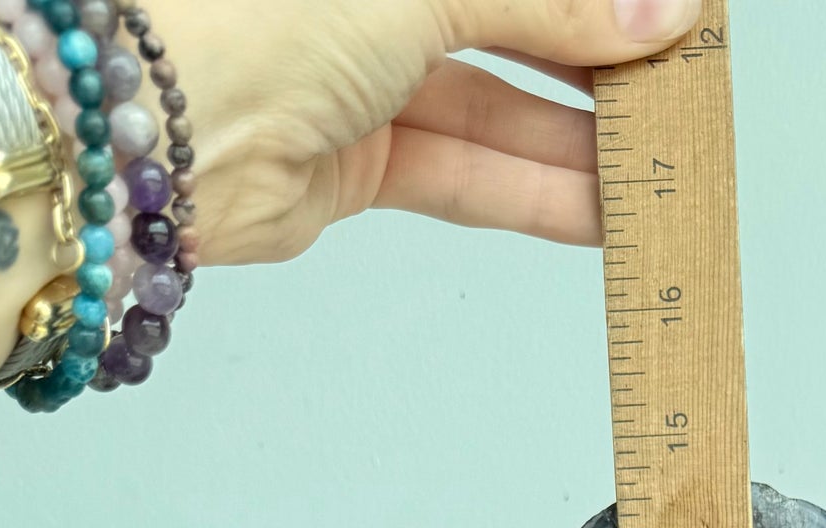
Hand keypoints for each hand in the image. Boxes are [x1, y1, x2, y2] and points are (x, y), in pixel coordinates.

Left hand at [156, 0, 697, 265]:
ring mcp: (357, 72)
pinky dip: (535, 192)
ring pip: (496, 103)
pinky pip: (464, 172)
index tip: (674, 10)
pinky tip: (605, 208)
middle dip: (598, 54)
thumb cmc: (249, 8)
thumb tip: (660, 12)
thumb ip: (552, 0)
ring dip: (583, 139)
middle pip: (509, 17)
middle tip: (682, 87)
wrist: (143, 128)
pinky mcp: (352, 160)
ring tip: (664, 165)